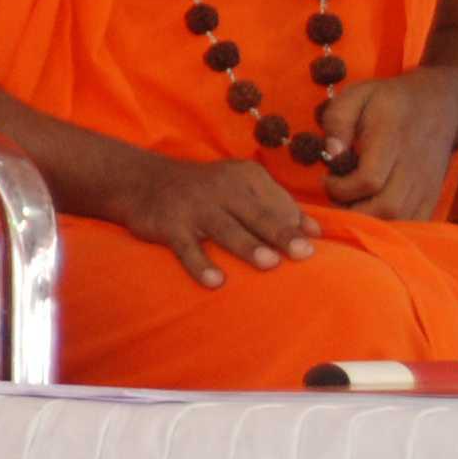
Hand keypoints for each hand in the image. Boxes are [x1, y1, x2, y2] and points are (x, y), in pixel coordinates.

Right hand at [114, 153, 318, 287]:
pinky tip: (215, 282)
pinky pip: (187, 248)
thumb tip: (316, 232)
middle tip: (303, 253)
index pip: (276, 201)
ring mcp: (194, 206)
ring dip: (247, 246)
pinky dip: (200, 264)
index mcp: (245, 176)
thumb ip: (276, 206)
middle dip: (280, 233)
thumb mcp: (240, 187)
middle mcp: (221, 188)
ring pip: (225, 229)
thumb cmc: (204, 190)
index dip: (293, 223)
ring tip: (270, 264)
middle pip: (256, 214)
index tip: (310, 245)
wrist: (141, 180)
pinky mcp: (169, 225)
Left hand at [318, 72, 457, 221]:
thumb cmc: (389, 100)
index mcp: (392, 138)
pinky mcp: (433, 195)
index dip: (340, 188)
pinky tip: (371, 212)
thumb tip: (330, 152)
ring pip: (400, 221)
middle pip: (387, 208)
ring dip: (368, 221)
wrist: (440, 105)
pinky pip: (413, 223)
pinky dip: (389, 227)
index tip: (327, 178)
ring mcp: (428, 184)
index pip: (369, 179)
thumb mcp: (357, 95)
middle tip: (337, 195)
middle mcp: (414, 166)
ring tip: (351, 203)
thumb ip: (338, 120)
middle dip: (351, 210)